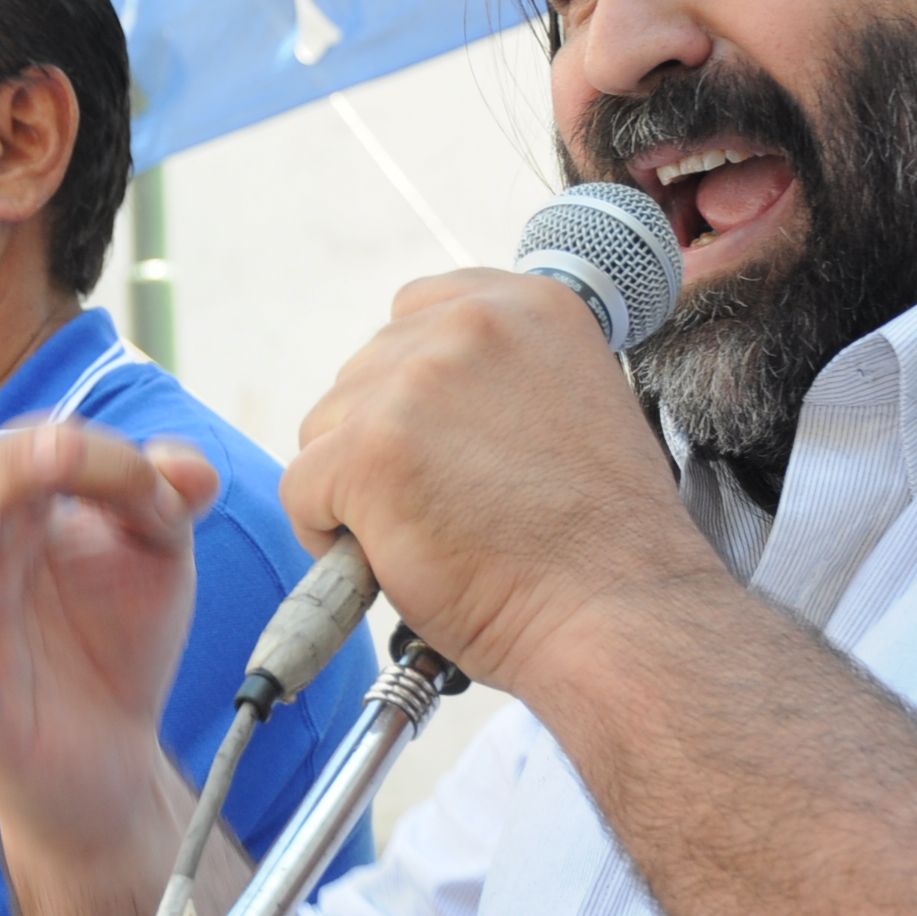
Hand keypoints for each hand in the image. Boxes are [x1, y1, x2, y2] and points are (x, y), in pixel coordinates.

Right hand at [0, 422, 222, 859]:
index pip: (31, 454)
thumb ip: (170, 501)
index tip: (166, 494)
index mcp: (18, 518)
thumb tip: (195, 469)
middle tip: (63, 451)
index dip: (95, 457)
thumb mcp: (157, 557)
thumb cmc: (117, 641)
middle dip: (16, 467)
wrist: (117, 754)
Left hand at [282, 269, 724, 690]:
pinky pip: (300, 487)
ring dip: (355, 487)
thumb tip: (418, 395)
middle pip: (362, 372)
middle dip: (381, 443)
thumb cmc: (597, 539)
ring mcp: (413, 384)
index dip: (412, 393)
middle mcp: (468, 325)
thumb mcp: (569, 406)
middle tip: (443, 506)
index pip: (414, 314)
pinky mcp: (368, 450)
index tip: (440, 447)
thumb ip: (495, 377)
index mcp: (527, 304)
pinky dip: (327, 535)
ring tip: (427, 535)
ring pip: (325, 429)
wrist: (615, 611)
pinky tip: (389, 560)